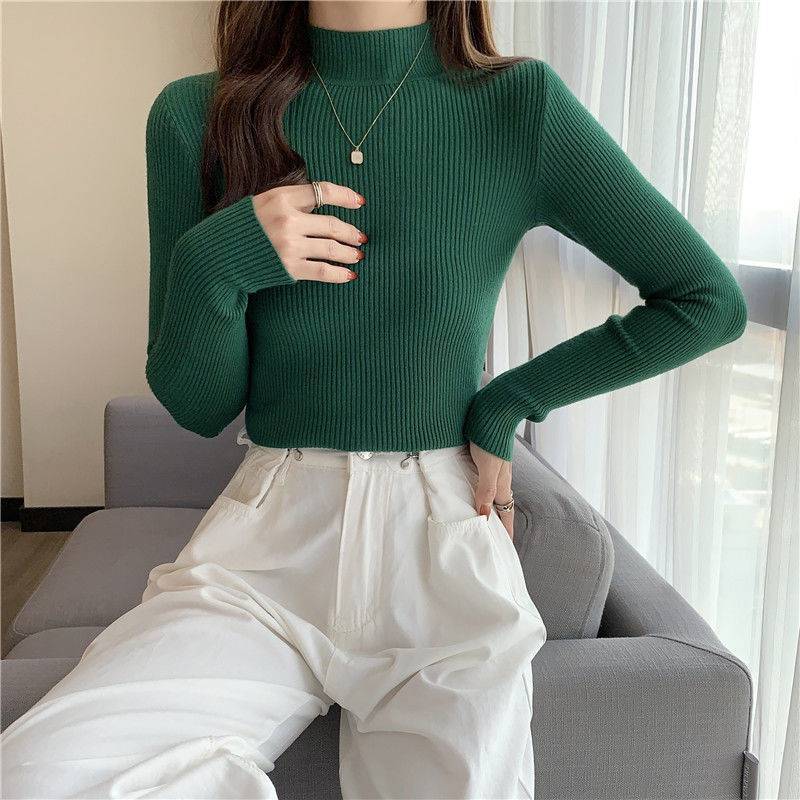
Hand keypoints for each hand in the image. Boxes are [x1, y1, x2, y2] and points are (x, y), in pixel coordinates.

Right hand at [253, 181, 367, 281]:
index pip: (322, 192)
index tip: (360, 202)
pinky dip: (339, 274)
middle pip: (331, 224)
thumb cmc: (245, 226)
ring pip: (331, 249)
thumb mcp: (265, 202)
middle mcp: (287, 220)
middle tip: (361, 238)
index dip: (345, 196)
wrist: (220, 254)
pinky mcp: (289, 268)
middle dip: (351, 232)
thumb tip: (326, 202)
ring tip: (357, 256)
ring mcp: (289, 246)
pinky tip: (349, 275)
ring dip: (349, 253)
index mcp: (281, 198)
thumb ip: (293, 200)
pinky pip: (323, 271)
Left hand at [467, 442, 513, 539]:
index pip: (506, 513)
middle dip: (497, 523)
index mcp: (503, 485)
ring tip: (479, 522)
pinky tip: (469, 496)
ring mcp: (493, 472)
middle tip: (490, 539)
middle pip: (499, 507)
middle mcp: (500, 481)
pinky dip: (479, 495)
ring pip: (491, 496)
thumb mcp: (489, 468)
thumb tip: (484, 515)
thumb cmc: (491, 441)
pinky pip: (483, 485)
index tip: (505, 546)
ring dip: (487, 510)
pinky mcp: (484, 463)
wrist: (493, 415)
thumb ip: (486, 490)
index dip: (506, 530)